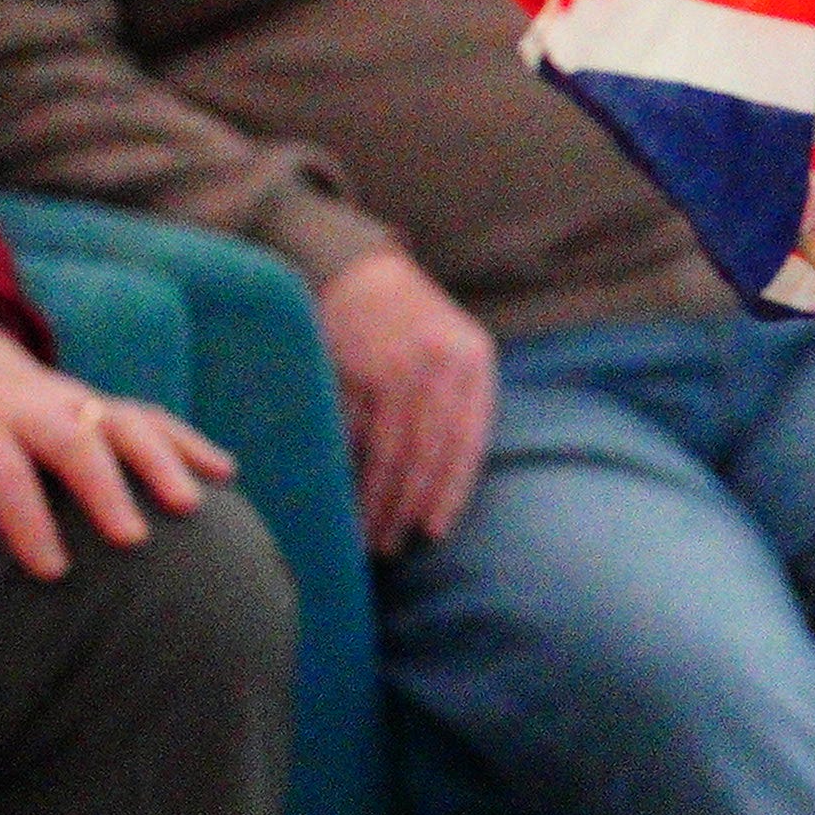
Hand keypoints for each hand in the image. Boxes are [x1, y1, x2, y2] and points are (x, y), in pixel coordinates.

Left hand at [0, 303, 234, 581]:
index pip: (2, 470)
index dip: (26, 519)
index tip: (53, 570)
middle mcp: (29, 405)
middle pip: (73, 439)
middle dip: (106, 488)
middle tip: (133, 540)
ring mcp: (71, 397)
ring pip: (123, 420)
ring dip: (161, 460)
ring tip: (190, 506)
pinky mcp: (100, 399)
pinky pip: (151, 413)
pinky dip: (188, 440)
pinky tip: (224, 472)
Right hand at [317, 248, 498, 555]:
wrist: (359, 269)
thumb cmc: (413, 322)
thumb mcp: (457, 349)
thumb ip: (462, 404)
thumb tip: (447, 486)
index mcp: (475, 362)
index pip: (467, 442)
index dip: (450, 493)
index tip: (432, 531)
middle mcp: (439, 365)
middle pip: (426, 454)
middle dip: (407, 507)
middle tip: (390, 545)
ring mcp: (392, 366)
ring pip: (387, 450)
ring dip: (374, 500)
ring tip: (365, 533)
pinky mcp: (350, 367)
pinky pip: (350, 432)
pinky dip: (345, 470)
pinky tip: (339, 496)